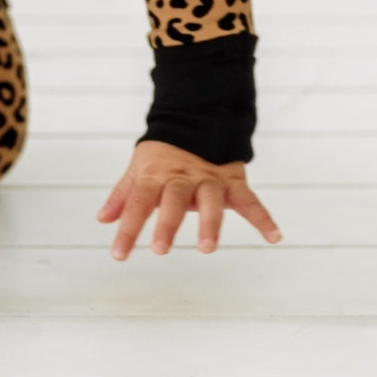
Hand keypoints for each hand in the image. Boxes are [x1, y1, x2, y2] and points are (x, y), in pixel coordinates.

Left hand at [96, 139, 282, 259]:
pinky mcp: (233, 181)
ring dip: (209, 223)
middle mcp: (182, 177)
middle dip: (166, 224)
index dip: (128, 228)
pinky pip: (250, 200)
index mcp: (156, 175)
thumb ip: (123, 196)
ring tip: (207, 249)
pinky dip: (264, 218)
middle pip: (173, 199)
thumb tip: (102, 219)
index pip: (138, 202)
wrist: (196, 121)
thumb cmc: (163, 156)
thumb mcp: (138, 169)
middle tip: (160, 250)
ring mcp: (209, 178)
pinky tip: (274, 237)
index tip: (119, 254)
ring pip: (210, 200)